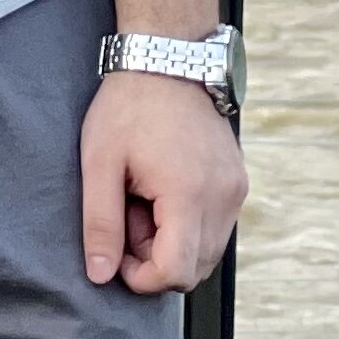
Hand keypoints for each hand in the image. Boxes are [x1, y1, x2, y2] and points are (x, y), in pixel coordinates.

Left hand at [80, 70, 246, 295]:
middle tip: (127, 216)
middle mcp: (223, 197)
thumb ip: (100, 224)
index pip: (175, 273)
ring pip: (207, 253)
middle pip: (194, 270)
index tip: (116, 249)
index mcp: (189, 193)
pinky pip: (215, 228)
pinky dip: (188, 227)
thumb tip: (100, 275)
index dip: (140, 277)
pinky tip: (162, 193)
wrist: (167, 60)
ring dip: (171, 244)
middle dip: (154, 259)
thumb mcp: (100, 164)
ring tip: (144, 202)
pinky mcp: (238, 182)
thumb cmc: (128, 108)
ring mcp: (236, 190)